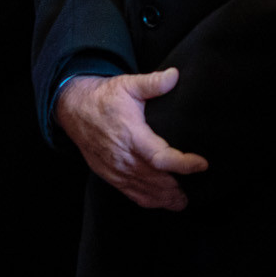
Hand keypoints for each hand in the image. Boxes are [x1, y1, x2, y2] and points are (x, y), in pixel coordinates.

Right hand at [55, 70, 208, 211]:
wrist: (74, 109)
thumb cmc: (104, 97)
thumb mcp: (128, 84)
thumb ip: (152, 83)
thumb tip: (175, 75)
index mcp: (131, 135)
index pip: (161, 158)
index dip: (183, 164)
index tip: (202, 164)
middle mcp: (123, 157)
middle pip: (157, 181)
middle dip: (178, 187)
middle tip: (197, 186)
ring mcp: (116, 170)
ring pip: (146, 191)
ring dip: (166, 198)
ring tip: (184, 199)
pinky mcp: (110, 176)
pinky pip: (132, 194)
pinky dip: (150, 201)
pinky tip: (164, 201)